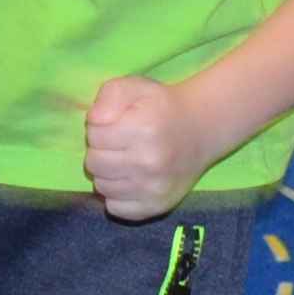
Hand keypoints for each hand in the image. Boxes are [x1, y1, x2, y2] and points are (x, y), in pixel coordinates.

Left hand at [83, 74, 217, 220]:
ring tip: (125, 160)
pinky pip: (115, 208)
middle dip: (100, 150)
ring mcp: (153, 188)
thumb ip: (108, 96)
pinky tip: (129, 179)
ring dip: (107, 173)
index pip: (94, 135)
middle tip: (119, 143)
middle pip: (94, 163)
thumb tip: (94, 121)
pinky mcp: (156, 207)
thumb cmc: (160, 106)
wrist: (200, 130)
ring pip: (102, 187)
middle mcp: (149, 162)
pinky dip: (116, 195)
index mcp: (143, 129)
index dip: (99, 127)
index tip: (115, 125)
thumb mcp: (134, 87)